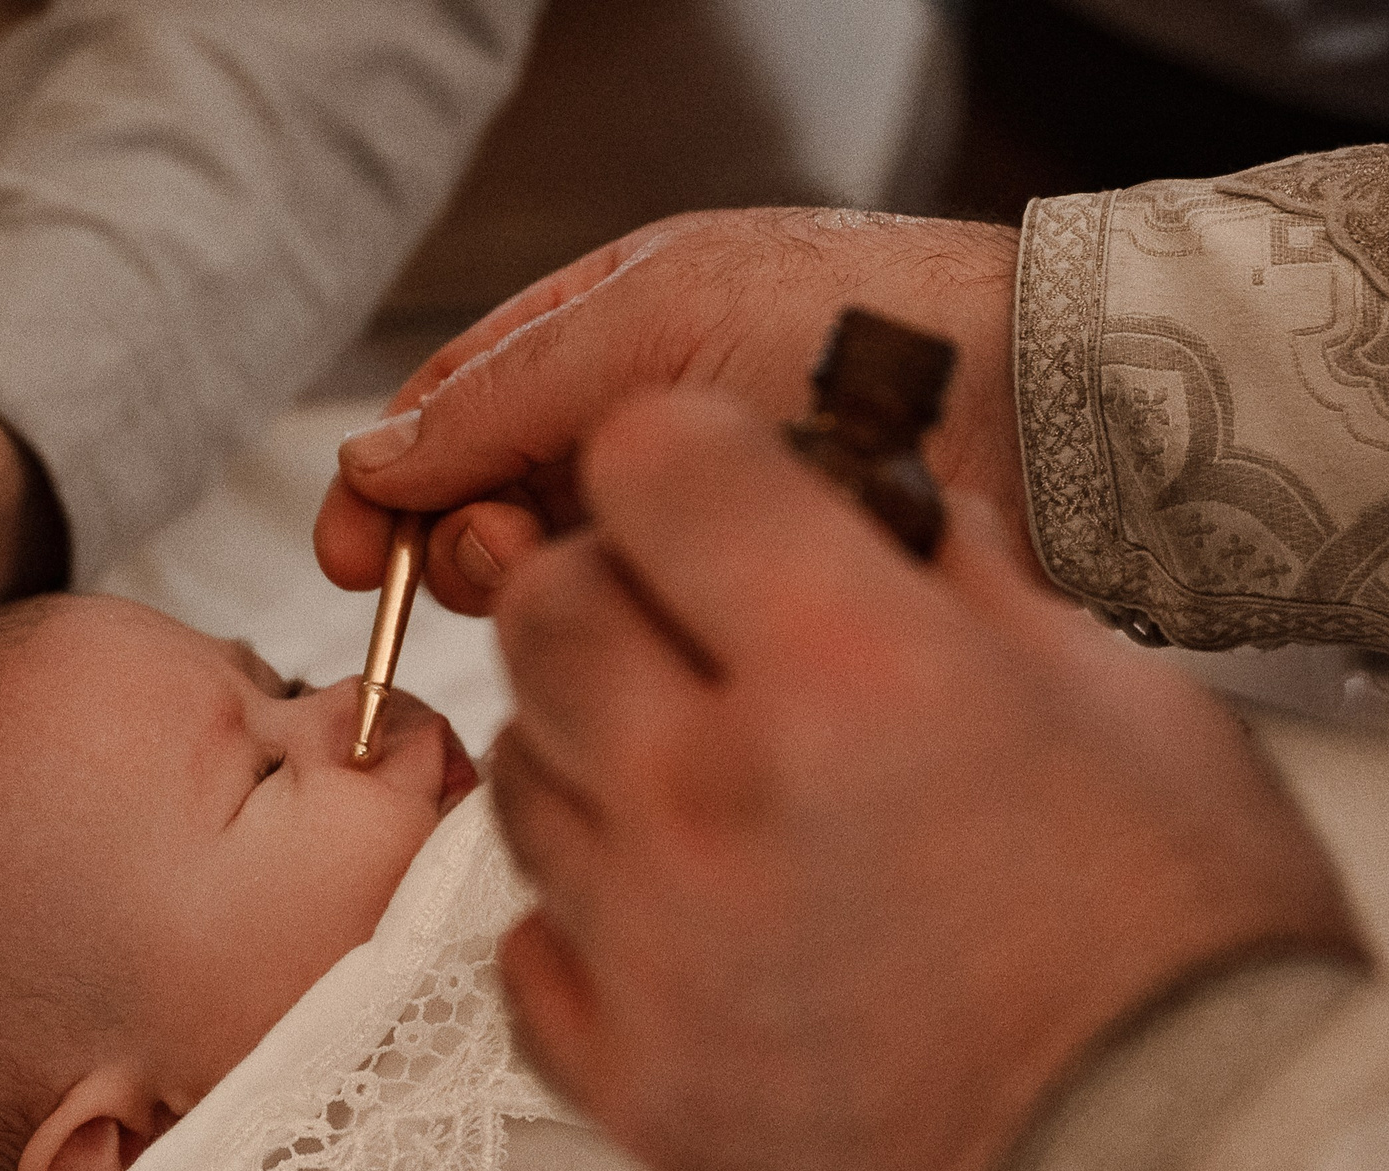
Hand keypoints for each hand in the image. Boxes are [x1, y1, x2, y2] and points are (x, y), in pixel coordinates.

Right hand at [313, 208, 1026, 616]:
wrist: (1037, 401)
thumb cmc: (860, 323)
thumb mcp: (651, 324)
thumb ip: (504, 392)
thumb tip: (375, 454)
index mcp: (611, 333)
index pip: (455, 410)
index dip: (388, 484)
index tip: (351, 555)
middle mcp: (643, 427)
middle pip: (491, 501)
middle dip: (467, 536)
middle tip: (500, 552)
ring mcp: (695, 514)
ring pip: (562, 570)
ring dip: (543, 581)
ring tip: (586, 572)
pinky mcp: (750, 590)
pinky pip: (646, 624)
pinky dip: (624, 629)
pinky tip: (648, 628)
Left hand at [489, 389, 1362, 1170]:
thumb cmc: (1189, 949)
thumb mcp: (1125, 705)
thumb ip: (963, 588)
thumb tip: (879, 520)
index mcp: (848, 666)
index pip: (652, 464)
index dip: (684, 458)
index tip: (719, 493)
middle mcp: (709, 793)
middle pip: (547, 613)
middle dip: (613, 588)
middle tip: (698, 636)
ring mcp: (648, 949)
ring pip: (520, 774)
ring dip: (592, 749)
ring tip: (706, 790)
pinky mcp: (626, 1084)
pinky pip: (529, 944)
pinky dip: (589, 915)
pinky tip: (685, 924)